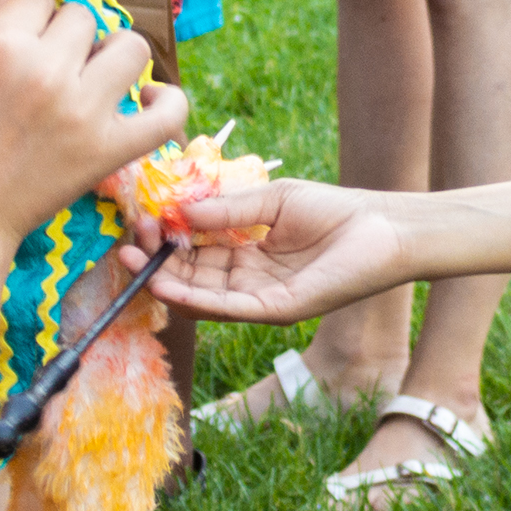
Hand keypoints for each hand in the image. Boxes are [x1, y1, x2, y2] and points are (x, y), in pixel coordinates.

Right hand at [0, 0, 183, 253]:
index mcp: (0, 46)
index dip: (32, 17)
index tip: (25, 42)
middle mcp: (45, 70)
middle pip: (82, 16)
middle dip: (68, 37)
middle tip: (51, 68)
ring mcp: (82, 111)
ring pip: (131, 46)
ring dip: (115, 55)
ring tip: (96, 77)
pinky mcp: (107, 150)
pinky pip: (166, 113)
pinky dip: (168, 102)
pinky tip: (149, 99)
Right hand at [114, 176, 414, 324]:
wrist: (383, 229)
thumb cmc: (334, 211)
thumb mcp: (271, 200)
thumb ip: (227, 209)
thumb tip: (179, 212)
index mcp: (247, 253)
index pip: (195, 252)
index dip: (166, 239)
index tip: (142, 222)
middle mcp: (249, 281)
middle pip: (192, 277)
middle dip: (157, 262)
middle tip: (128, 244)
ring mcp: (261, 299)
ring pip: (202, 297)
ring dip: (166, 282)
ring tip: (135, 263)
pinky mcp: (277, 310)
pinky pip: (228, 308)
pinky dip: (194, 298)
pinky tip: (167, 284)